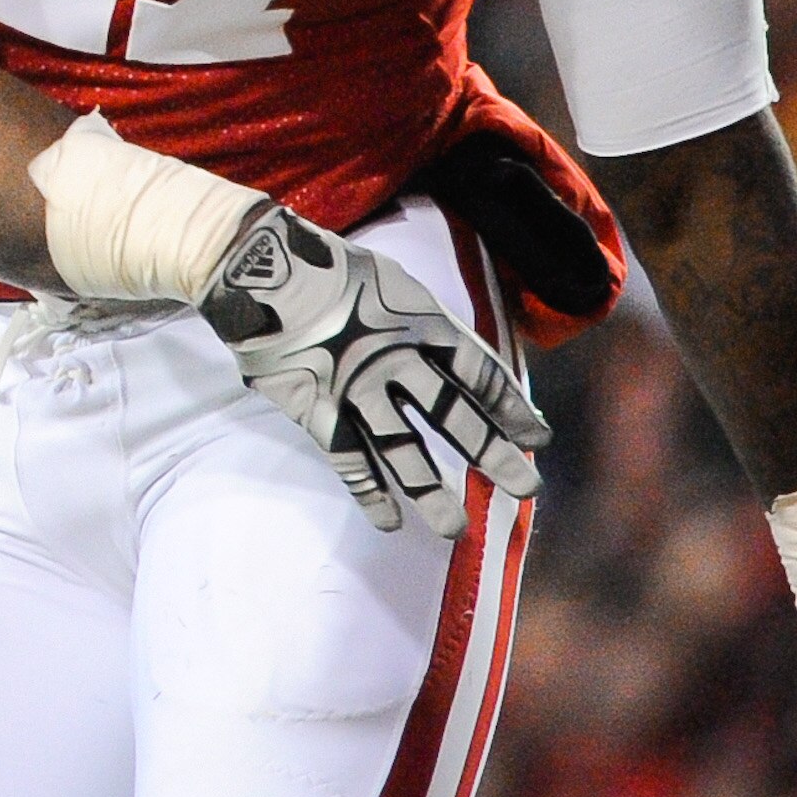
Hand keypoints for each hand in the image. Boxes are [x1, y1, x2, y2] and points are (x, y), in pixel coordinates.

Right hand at [201, 206, 546, 535]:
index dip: (510, 407)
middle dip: (492, 454)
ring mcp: (354, 387)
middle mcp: (394, 359)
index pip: (479, 372)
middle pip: (452, 415)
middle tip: (526, 488)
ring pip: (401, 449)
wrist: (258, 267)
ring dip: (430, 491)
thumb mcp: (392, 284)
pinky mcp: (316, 408)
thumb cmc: (329, 269)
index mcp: (419, 322)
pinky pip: (347, 458)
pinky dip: (368, 490)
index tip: (537, 437)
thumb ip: (424, 324)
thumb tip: (456, 361)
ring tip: (456, 529)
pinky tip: (389, 520)